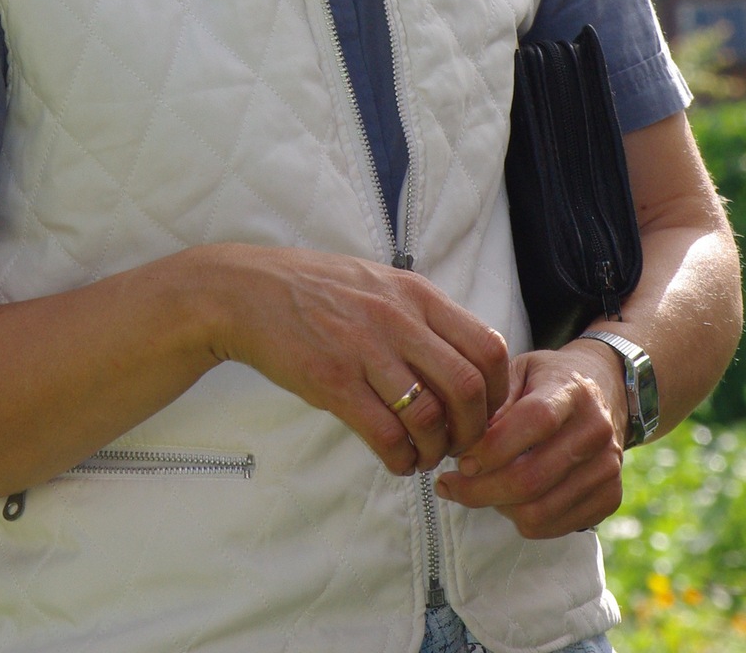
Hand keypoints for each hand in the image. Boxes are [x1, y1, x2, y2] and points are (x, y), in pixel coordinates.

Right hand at [201, 245, 508, 477]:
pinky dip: (400, 459)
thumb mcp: (380, 284)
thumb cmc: (316, 290)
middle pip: (468, 387)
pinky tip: (395, 460)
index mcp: (416, 294)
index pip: (487, 347)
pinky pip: (385, 435)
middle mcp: (397, 319)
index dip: (498, 393)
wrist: (247, 292)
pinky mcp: (332, 381)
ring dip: (436, 450)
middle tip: (459, 444)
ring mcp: (364, 350)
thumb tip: (466, 362)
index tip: (485, 413)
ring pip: (430, 417)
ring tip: (424, 455)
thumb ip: (422, 316)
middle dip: (474, 430)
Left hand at [434, 342, 625, 537]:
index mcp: (572, 390)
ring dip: (497, 507)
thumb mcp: (517, 370)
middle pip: (533, 478)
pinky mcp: (611, 497)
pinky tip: (506, 499)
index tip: (460, 459)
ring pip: (540, 510)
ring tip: (476, 490)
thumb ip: (492, 400)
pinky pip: (555, 527)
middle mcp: (596, 431)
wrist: (603, 390)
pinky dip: (522, 520)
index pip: (536, 422)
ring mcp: (608, 468)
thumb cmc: (546, 380)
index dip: (493, 446)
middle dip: (481, 490)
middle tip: (450, 485)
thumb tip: (462, 441)